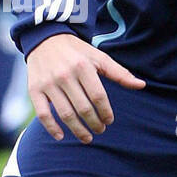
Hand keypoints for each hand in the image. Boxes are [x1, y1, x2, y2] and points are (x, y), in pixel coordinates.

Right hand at [26, 32, 144, 142]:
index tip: (109, 120)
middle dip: (94, 123)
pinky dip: (51, 127)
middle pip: (83, 108)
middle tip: (100, 130)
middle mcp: (65, 75)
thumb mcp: (99, 57)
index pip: (98, 96)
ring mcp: (48, 83)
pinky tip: (61, 136)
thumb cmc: (77, 52)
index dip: (105, 112)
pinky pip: (43, 113)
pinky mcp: (34, 89)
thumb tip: (142, 85)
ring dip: (78, 130)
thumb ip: (120, 73)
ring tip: (87, 137)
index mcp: (83, 67)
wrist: (45, 39)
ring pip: (65, 114)